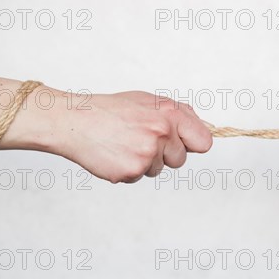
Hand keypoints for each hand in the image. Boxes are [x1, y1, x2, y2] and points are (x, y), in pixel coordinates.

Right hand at [49, 91, 211, 182]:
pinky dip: (128, 170)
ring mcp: (147, 154)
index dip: (193, 144)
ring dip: (145, 161)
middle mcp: (161, 133)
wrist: (75, 121)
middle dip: (165, 154)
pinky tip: (115, 154)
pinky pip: (139, 177)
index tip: (184, 144)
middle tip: (140, 139)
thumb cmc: (111, 110)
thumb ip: (178, 115)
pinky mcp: (132, 171)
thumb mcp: (148, 101)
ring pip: (158, 169)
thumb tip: (203, 128)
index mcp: (169, 114)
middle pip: (181, 159)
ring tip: (124, 144)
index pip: (203, 141)